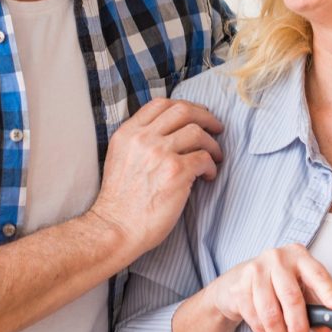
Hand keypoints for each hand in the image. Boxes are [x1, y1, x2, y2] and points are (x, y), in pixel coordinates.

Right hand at [90, 98, 223, 260]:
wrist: (116, 228)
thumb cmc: (121, 201)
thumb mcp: (120, 158)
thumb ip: (139, 141)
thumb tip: (171, 133)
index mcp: (127, 133)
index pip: (160, 104)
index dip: (185, 106)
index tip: (196, 116)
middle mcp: (143, 138)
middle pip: (182, 110)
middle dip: (205, 117)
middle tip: (216, 128)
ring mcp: (159, 153)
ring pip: (197, 132)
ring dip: (212, 144)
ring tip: (215, 157)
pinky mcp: (175, 172)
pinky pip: (204, 157)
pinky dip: (211, 166)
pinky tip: (207, 176)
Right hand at [206, 244, 331, 331]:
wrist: (240, 278)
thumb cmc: (277, 282)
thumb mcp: (300, 287)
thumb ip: (314, 306)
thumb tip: (325, 327)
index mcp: (299, 256)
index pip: (317, 274)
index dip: (328, 292)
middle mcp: (277, 259)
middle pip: (291, 297)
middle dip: (298, 327)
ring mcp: (256, 270)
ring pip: (270, 312)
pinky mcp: (240, 286)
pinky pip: (254, 317)